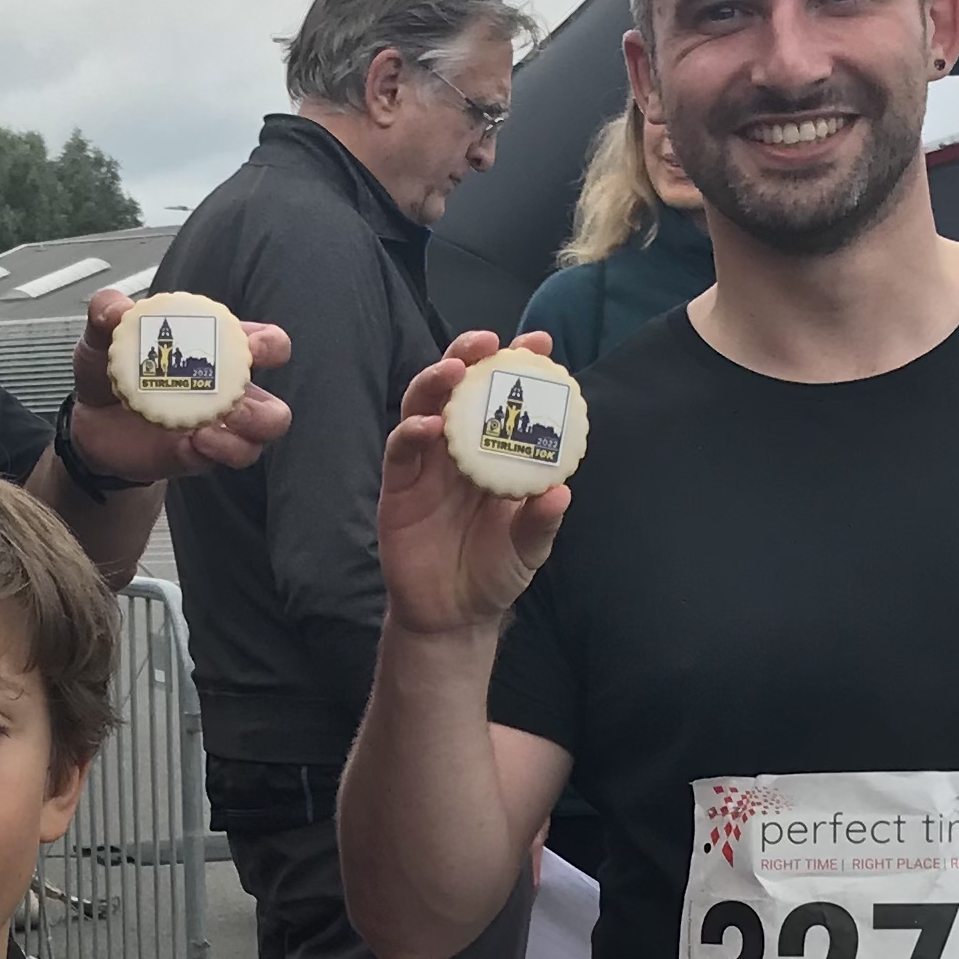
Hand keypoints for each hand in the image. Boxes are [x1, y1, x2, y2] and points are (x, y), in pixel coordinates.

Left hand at [64, 287, 291, 482]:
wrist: (84, 418)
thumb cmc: (111, 370)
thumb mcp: (103, 332)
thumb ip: (107, 309)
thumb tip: (116, 310)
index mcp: (217, 353)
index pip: (267, 346)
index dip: (271, 345)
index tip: (255, 346)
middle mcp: (224, 396)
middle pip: (274, 411)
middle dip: (265, 411)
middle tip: (236, 401)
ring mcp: (212, 431)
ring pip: (253, 445)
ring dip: (241, 438)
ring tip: (211, 428)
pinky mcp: (191, 458)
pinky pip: (213, 462)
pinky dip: (208, 453)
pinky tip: (190, 441)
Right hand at [378, 329, 570, 636]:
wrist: (453, 616)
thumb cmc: (494, 573)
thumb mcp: (528, 549)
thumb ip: (540, 521)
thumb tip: (560, 492)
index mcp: (495, 452)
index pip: (504, 399)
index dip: (517, 366)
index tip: (537, 342)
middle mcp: (459, 448)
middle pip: (458, 388)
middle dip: (470, 356)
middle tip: (489, 342)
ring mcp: (426, 464)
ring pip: (423, 406)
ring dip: (435, 381)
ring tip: (454, 369)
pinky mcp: (398, 486)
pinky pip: (400, 450)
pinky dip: (410, 432)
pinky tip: (428, 426)